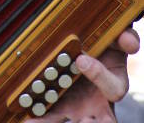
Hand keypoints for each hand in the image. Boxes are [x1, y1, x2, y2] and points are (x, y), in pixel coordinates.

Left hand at [24, 28, 139, 122]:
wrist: (89, 49)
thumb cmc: (106, 46)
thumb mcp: (117, 40)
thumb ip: (125, 39)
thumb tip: (128, 40)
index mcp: (113, 85)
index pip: (113, 88)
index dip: (99, 75)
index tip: (80, 59)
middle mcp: (98, 103)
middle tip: (80, 121)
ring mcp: (79, 108)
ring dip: (52, 122)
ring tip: (33, 122)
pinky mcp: (60, 106)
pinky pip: (50, 116)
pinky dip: (39, 118)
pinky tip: (26, 117)